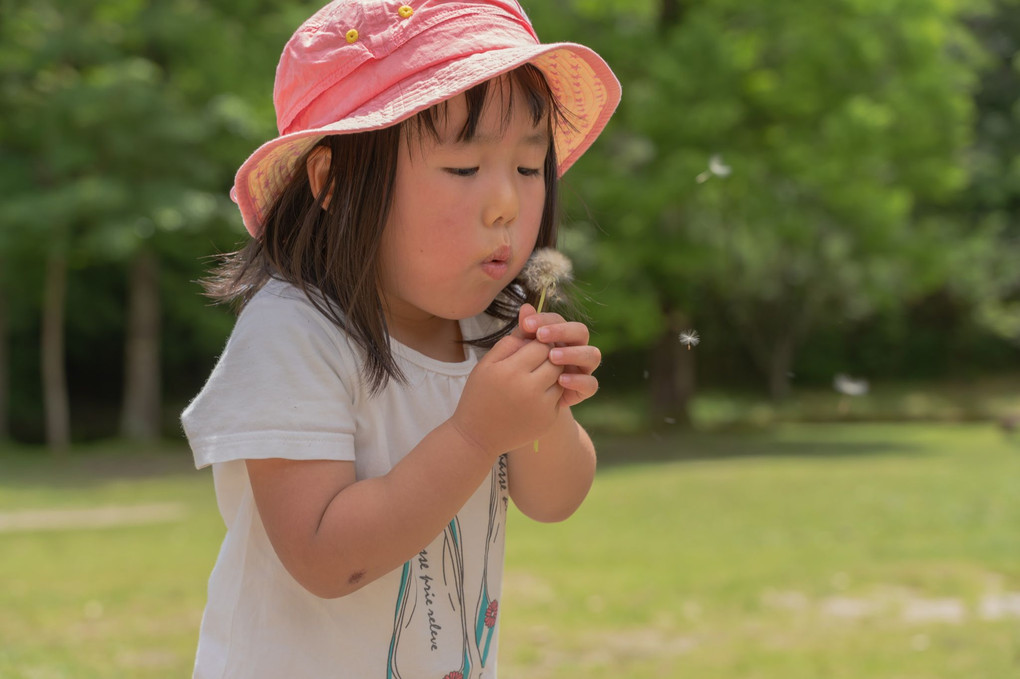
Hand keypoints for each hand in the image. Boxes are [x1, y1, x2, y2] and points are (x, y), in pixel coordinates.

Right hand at [451, 333, 563, 456]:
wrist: (477, 436)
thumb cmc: (480, 394)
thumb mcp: (487, 364)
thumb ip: (510, 341)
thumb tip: (530, 320)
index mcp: (510, 371)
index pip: (540, 345)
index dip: (537, 341)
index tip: (530, 344)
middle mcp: (528, 389)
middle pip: (554, 359)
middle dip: (548, 355)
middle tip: (536, 357)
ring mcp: (541, 406)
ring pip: (560, 376)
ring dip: (552, 371)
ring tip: (536, 373)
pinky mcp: (548, 419)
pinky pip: (558, 395)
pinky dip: (551, 390)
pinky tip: (535, 393)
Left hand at [517, 303, 600, 407]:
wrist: (529, 400)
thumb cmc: (527, 368)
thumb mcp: (524, 349)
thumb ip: (526, 331)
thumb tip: (525, 307)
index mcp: (562, 335)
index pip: (559, 319)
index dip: (544, 319)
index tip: (526, 324)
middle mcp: (577, 348)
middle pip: (581, 331)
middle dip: (561, 332)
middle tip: (540, 336)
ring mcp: (584, 368)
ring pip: (592, 355)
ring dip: (573, 354)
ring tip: (552, 357)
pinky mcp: (585, 389)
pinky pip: (591, 384)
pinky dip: (578, 381)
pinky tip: (561, 380)